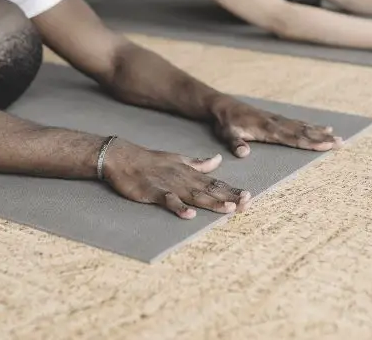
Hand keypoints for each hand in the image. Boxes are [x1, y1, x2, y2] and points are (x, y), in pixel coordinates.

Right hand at [103, 139, 251, 218]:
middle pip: (209, 190)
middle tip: (246, 203)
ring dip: (210, 202)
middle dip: (228, 197)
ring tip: (227, 209)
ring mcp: (168, 185)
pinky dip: (178, 207)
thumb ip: (198, 163)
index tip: (248, 197)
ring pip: (193, 195)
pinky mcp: (153, 192)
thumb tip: (218, 160)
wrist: (123, 157)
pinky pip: (167, 201)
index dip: (231, 190)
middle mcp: (183, 179)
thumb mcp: (178, 159)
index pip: (214, 182)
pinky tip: (189, 215)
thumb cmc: (150, 161)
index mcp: (189, 173)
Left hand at [210, 95, 342, 157]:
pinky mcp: (274, 118)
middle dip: (322, 138)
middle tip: (342, 143)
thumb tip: (244, 153)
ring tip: (337, 136)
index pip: (292, 137)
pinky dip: (309, 126)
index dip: (310, 142)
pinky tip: (320, 128)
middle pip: (303, 132)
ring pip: (302, 126)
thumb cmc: (225, 122)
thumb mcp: (227, 133)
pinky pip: (296, 122)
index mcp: (267, 129)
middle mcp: (275, 123)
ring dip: (319, 132)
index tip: (327, 145)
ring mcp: (276, 119)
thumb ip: (235, 143)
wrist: (222, 106)